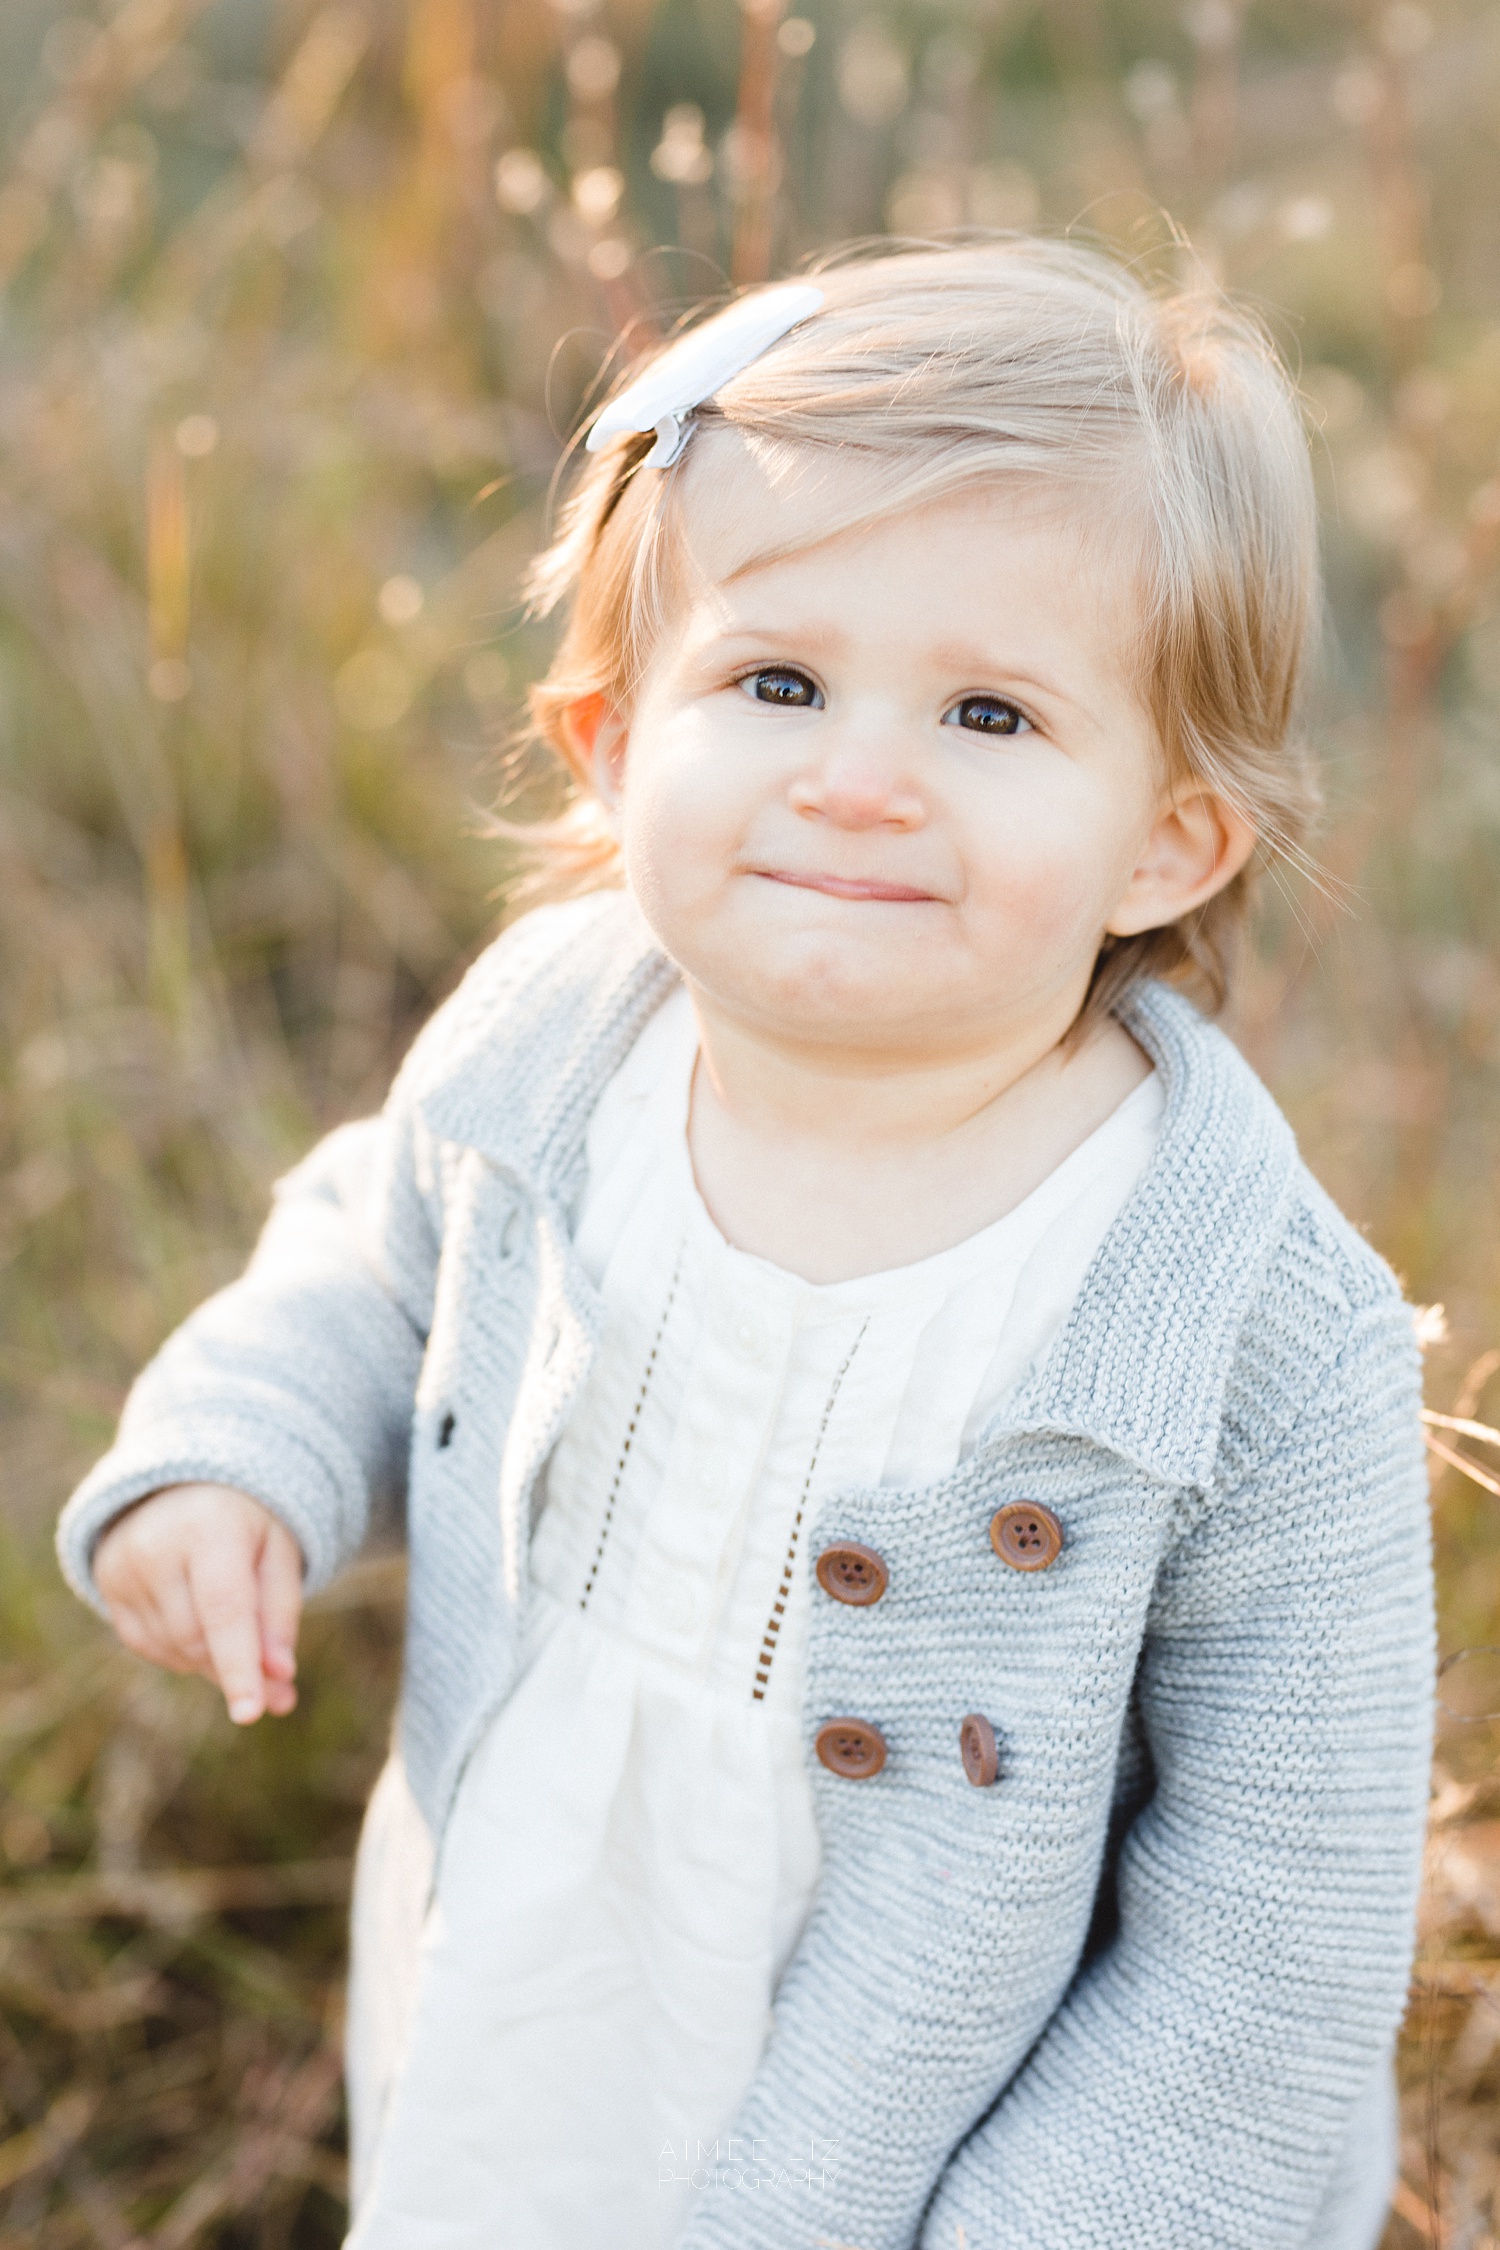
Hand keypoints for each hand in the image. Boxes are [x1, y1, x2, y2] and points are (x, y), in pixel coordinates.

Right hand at [94, 1484, 302, 1724]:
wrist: (184, 1477)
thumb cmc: (245, 1519)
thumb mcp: (279, 1551)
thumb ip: (280, 1615)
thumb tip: (278, 1678)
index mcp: (209, 1527)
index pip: (224, 1610)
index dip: (239, 1666)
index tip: (251, 1713)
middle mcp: (154, 1545)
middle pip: (197, 1638)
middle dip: (235, 1667)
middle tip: (276, 1688)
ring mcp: (121, 1565)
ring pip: (172, 1648)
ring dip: (210, 1656)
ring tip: (235, 1626)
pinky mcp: (104, 1582)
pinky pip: (147, 1644)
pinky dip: (180, 1648)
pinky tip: (198, 1619)